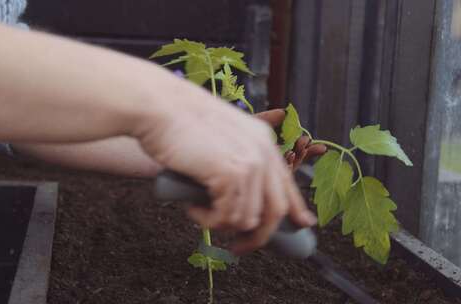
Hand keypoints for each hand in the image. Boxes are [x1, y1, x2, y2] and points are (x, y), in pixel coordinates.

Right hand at [135, 82, 316, 253]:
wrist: (158, 108)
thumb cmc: (178, 125)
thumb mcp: (218, 141)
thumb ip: (234, 162)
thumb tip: (239, 197)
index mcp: (262, 141)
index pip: (286, 184)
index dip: (295, 209)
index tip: (302, 225)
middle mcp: (262, 152)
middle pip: (275, 210)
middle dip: (258, 237)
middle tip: (238, 249)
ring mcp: (250, 163)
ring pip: (248, 220)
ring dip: (220, 224)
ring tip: (198, 210)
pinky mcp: (231, 175)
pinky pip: (227, 218)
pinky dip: (207, 221)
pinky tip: (192, 208)